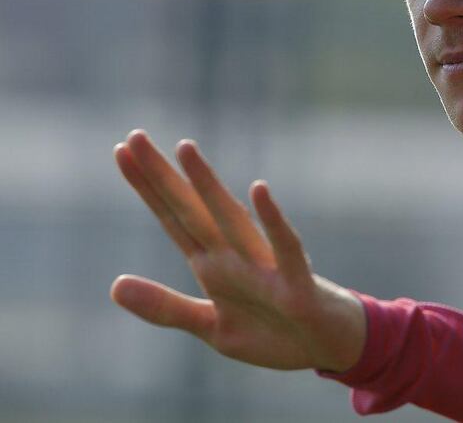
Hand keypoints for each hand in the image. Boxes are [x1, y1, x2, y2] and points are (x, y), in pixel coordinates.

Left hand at [110, 129, 365, 372]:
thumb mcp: (210, 326)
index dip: (147, 188)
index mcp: (212, 265)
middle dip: (163, 176)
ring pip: (231, 220)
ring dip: (208, 186)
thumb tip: (114, 285)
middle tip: (134, 136)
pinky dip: (273, 221)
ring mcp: (264, 267)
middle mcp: (234, 257)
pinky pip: (284, 248)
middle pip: (193, 211)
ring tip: (185, 149)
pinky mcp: (295, 284)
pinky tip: (259, 191)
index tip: (120, 152)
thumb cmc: (272, 330)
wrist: (325, 348)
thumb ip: (165, 307)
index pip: (173, 219)